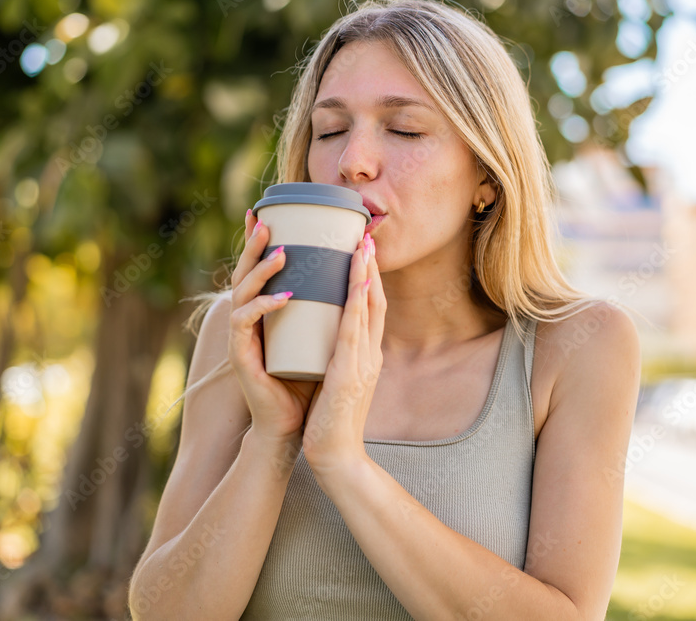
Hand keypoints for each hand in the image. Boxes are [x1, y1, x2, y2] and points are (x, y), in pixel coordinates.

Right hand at [227, 210, 320, 443]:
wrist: (296, 425)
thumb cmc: (310, 381)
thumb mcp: (324, 337)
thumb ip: (332, 310)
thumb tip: (362, 276)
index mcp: (266, 311)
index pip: (261, 269)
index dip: (260, 240)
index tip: (268, 210)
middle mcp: (250, 318)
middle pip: (246, 271)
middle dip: (255, 244)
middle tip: (266, 219)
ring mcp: (243, 336)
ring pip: (243, 291)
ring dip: (261, 269)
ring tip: (281, 252)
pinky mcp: (241, 355)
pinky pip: (245, 322)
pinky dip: (264, 306)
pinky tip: (283, 296)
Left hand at [302, 231, 385, 473]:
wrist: (336, 457)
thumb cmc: (329, 424)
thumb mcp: (334, 384)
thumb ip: (333, 361)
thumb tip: (320, 341)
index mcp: (366, 357)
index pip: (370, 310)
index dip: (368, 280)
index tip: (362, 253)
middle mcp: (371, 355)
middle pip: (375, 302)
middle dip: (371, 269)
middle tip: (366, 237)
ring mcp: (365, 362)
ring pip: (369, 309)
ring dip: (366, 275)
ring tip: (361, 246)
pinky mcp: (352, 372)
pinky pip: (355, 329)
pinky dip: (357, 302)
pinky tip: (356, 282)